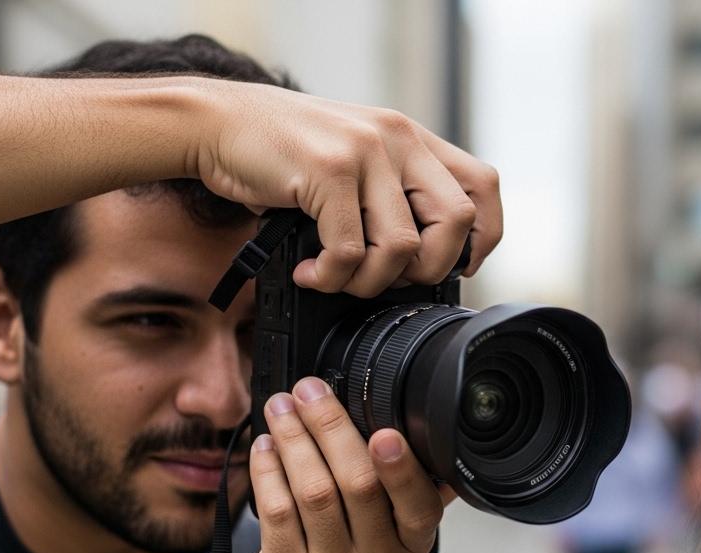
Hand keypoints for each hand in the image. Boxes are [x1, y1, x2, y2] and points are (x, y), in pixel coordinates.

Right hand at [192, 81, 502, 295]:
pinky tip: (308, 272)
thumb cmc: (281, 153)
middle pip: (457, 221)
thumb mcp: (354, 161)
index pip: (484, 187)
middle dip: (427, 270)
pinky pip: (349, 250)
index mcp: (412, 139)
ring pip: (403, 246)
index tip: (452, 266)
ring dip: (369, 281)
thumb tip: (421, 260)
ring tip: (335, 277)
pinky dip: (330, 277)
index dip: (481, 237)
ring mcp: (365, 151)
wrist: (216, 122)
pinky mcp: (329, 170)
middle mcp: (398, 139)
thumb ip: (391, 192)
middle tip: (385, 279)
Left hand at [235, 375, 452, 552]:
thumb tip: (425, 433)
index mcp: (410, 546)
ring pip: (313, 492)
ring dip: (294, 439)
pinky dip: (267, 470)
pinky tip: (264, 445)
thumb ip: (404, 494)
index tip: (385, 432)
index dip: (402, 469)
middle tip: (310, 391)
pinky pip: (275, 511)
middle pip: (358, 485)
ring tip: (280, 407)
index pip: (418, 506)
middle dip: (331, 428)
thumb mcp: (388, 540)